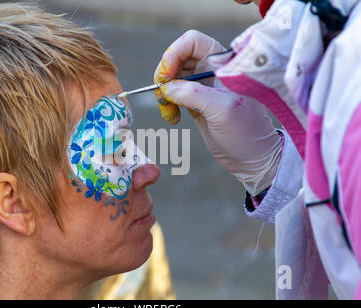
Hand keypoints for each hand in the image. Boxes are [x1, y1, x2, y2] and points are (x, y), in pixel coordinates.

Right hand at [154, 30, 282, 194]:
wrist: (251, 158)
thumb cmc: (245, 132)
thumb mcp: (221, 110)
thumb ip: (193, 94)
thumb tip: (166, 87)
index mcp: (224, 64)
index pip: (193, 42)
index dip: (175, 54)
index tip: (166, 76)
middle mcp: (212, 69)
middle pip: (177, 58)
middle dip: (165, 75)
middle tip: (163, 96)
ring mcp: (203, 85)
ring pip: (172, 77)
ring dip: (164, 93)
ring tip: (169, 113)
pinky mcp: (196, 101)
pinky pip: (173, 94)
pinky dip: (167, 103)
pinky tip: (172, 117)